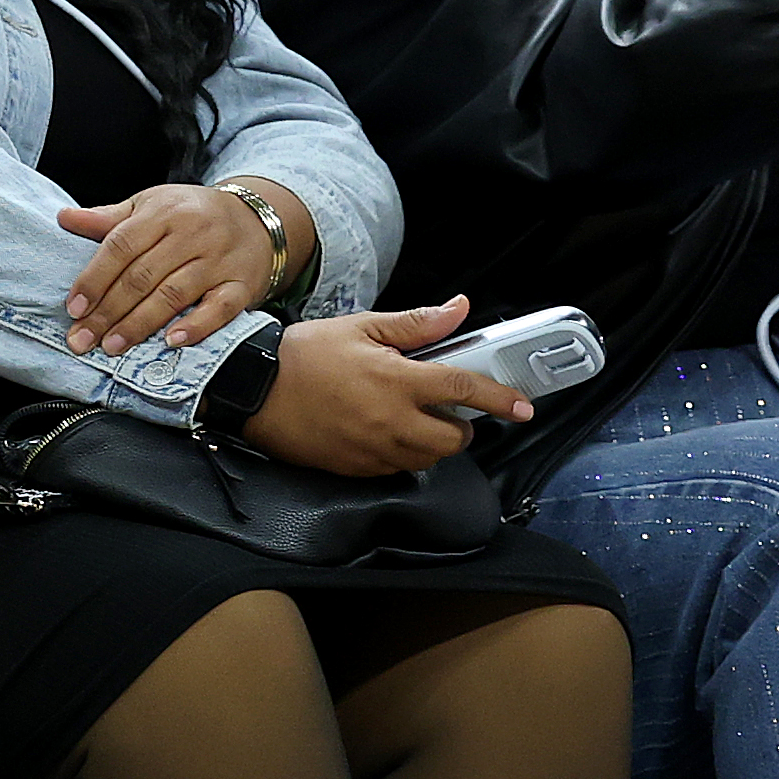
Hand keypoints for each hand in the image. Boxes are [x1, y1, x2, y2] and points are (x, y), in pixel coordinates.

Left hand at [61, 178, 306, 354]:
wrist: (258, 219)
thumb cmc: (193, 214)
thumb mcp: (151, 206)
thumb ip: (109, 219)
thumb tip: (64, 219)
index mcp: (164, 211)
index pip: (121, 246)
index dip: (95, 278)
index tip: (74, 307)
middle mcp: (192, 233)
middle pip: (143, 275)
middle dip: (108, 311)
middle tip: (83, 340)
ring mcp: (219, 259)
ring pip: (174, 294)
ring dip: (140, 324)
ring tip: (113, 346)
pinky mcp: (242, 285)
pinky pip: (220, 308)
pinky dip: (197, 326)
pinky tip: (172, 341)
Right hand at [237, 297, 530, 476]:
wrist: (256, 390)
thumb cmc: (306, 354)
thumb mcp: (363, 327)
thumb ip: (416, 324)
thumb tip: (458, 310)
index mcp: (397, 380)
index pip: (463, 388)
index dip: (500, 398)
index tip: (522, 406)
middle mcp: (391, 421)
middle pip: (454, 437)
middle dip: (462, 424)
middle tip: (447, 405)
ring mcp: (374, 450)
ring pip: (429, 457)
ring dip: (434, 441)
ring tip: (415, 417)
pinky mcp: (358, 469)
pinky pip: (398, 468)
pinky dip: (405, 453)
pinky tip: (388, 431)